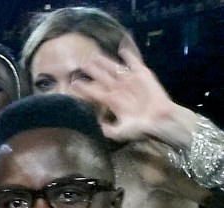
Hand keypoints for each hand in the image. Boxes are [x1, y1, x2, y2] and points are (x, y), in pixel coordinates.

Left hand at [73, 38, 194, 147]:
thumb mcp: (120, 132)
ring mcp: (130, 81)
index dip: (84, 88)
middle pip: (102, 77)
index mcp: (112, 101)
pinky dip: (129, 56)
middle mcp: (119, 89)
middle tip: (81, 63)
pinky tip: (122, 49)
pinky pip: (134, 62)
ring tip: (94, 55)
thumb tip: (95, 126)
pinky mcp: (142, 75)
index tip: (73, 83)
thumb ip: (107, 130)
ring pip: (114, 68)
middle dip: (92, 70)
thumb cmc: (141, 128)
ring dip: (105, 62)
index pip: (94, 92)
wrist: (160, 120)